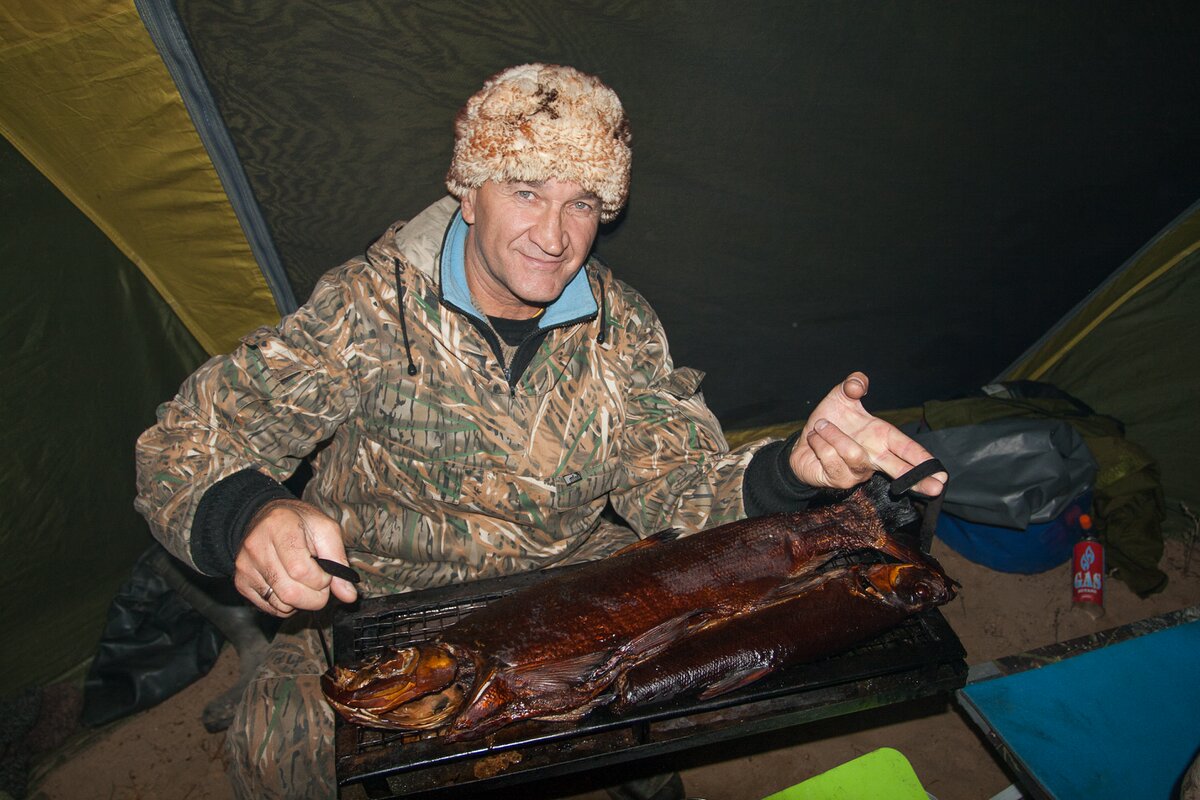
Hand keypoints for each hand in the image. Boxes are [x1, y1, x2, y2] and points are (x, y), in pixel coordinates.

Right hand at [233, 499, 358, 616]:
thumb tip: (348, 596)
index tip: (326, 572)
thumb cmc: (299, 523)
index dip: (322, 580)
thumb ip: (339, 561)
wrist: (264, 518)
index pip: (301, 571)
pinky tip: (289, 585)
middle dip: (315, 597)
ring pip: (280, 605)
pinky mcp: (241, 582)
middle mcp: (256, 547)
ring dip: (301, 602)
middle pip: (290, 593)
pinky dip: (287, 605)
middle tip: (320, 583)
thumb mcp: (325, 530)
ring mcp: (245, 567)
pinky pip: (270, 609)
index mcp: (279, 527)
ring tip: (304, 581)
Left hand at [789, 371, 945, 495]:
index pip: (906, 448)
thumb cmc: (829, 422)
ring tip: (822, 426)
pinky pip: (831, 458)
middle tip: (936, 488)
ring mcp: (857, 472)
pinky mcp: (838, 479)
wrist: (803, 441)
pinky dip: (819, 442)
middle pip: (899, 470)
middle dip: (917, 479)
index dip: (922, 459)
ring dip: (835, 434)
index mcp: (881, 437)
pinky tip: (815, 438)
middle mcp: (873, 457)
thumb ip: (852, 385)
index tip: (940, 472)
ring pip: (853, 454)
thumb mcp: (841, 396)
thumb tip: (859, 383)